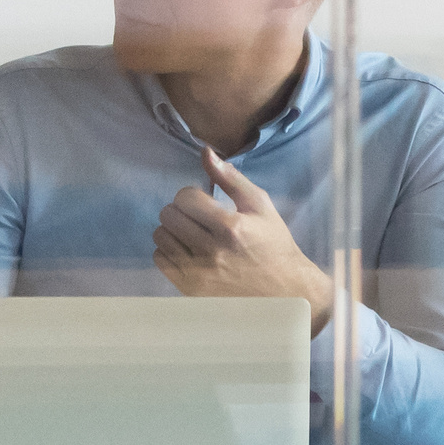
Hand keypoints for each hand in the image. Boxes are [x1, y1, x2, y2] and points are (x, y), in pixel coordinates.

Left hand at [152, 150, 335, 331]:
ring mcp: (199, 273)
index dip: (193, 194)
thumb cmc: (273, 244)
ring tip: (192, 233)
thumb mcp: (259, 206)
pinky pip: (160, 259)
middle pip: (169, 214)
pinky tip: (188, 250)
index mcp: (231, 227)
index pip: (185, 197)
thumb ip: (230, 178)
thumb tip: (205, 153)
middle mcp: (212, 251)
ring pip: (161, 236)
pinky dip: (169, 250)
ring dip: (173, 229)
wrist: (283, 291)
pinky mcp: (190, 288)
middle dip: (182, 209)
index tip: (205, 201)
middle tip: (198, 216)